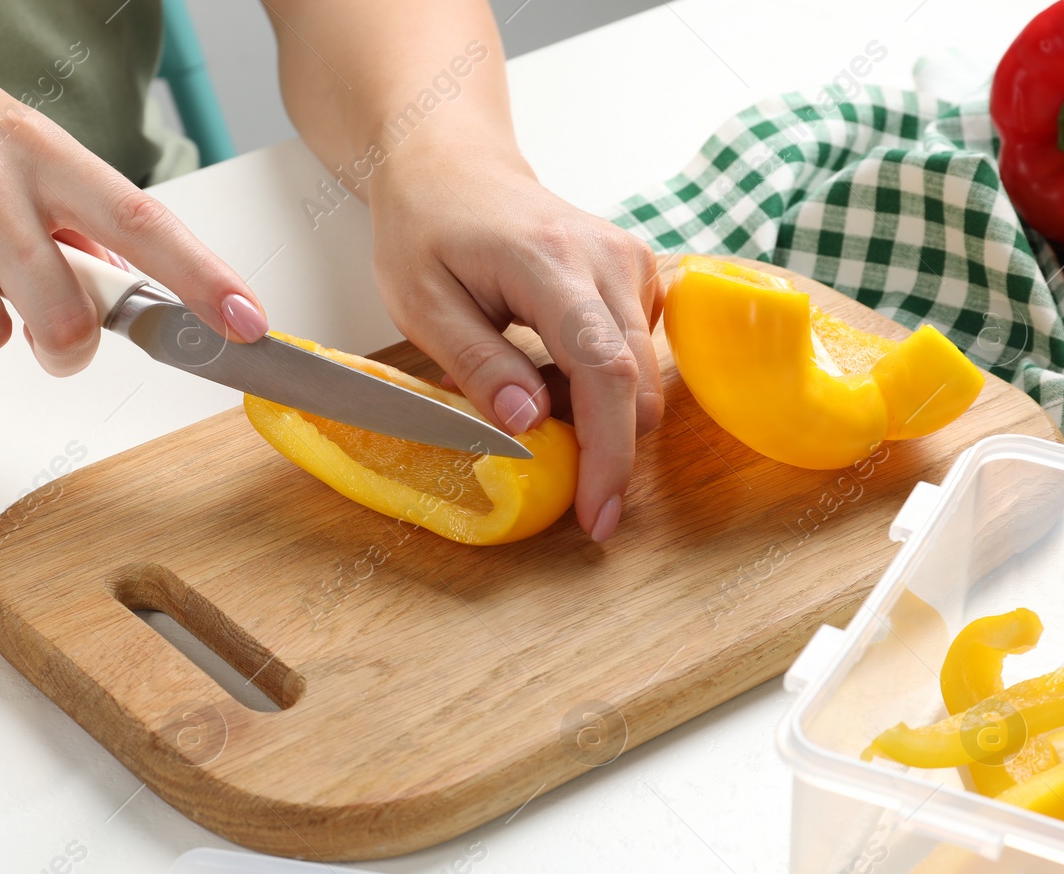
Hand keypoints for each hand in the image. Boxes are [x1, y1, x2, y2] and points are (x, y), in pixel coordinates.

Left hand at [368, 147, 663, 541]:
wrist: (454, 167)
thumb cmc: (425, 231)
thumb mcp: (422, 305)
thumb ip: (479, 366)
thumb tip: (531, 426)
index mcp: (549, 263)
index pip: (603, 371)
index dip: (607, 453)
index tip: (596, 514)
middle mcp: (607, 258)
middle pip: (636, 384)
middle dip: (606, 451)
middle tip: (553, 478)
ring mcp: (630, 263)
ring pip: (640, 376)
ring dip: (596, 415)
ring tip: (526, 394)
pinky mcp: (636, 276)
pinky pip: (635, 355)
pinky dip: (598, 386)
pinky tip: (548, 370)